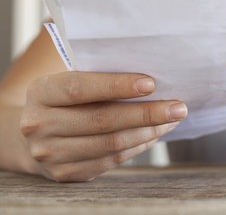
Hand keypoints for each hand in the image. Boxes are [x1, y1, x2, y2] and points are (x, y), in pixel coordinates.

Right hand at [19, 72, 186, 181]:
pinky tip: (156, 133)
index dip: (116, 85)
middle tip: (178, 107)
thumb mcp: (67, 78)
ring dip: (149, 131)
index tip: (151, 83)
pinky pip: (111, 160)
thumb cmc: (63, 99)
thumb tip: (147, 69)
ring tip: (173, 119)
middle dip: (146, 113)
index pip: (79, 88)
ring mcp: (50, 154)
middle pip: (101, 120)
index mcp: (41, 92)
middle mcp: (40, 125)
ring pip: (111, 143)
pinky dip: (139, 145)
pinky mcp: (66, 173)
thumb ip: (97, 72)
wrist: (30, 135)